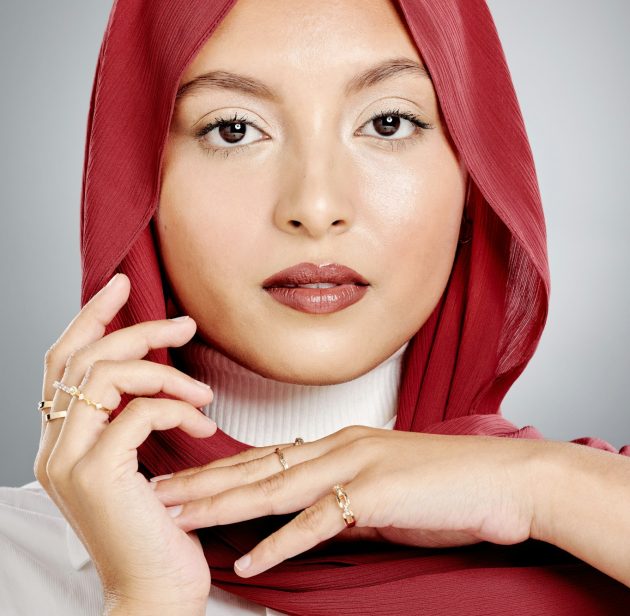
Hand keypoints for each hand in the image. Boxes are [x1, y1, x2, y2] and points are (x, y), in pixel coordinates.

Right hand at [34, 273, 216, 609]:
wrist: (153, 592)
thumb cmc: (156, 526)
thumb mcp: (136, 464)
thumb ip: (128, 419)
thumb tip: (154, 371)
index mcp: (59, 440)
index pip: (63, 361)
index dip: (89, 317)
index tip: (120, 286)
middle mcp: (52, 447)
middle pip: (85, 359)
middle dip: (137, 330)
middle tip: (183, 324)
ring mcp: (68, 460)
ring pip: (108, 377)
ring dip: (166, 373)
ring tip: (203, 392)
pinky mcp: (96, 474)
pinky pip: (139, 411)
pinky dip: (177, 407)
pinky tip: (202, 423)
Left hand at [150, 425, 541, 576]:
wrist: (504, 481)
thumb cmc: (446, 485)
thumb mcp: (384, 486)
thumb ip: (345, 495)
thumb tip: (316, 515)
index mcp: (339, 443)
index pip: (266, 456)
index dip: (220, 470)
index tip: (182, 481)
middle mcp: (339, 446)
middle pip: (257, 466)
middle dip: (203, 482)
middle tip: (157, 493)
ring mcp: (357, 465)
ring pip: (275, 487)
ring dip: (222, 504)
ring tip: (178, 517)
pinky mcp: (377, 494)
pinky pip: (318, 523)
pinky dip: (280, 543)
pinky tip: (247, 559)